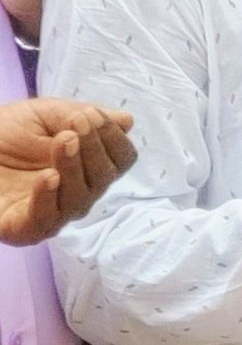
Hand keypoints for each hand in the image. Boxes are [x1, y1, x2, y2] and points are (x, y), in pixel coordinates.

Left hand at [0, 98, 134, 244]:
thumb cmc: (2, 132)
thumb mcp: (43, 115)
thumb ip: (80, 115)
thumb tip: (126, 121)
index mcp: (86, 166)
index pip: (120, 160)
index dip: (113, 139)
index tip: (92, 117)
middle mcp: (75, 193)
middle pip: (103, 179)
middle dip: (94, 150)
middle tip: (76, 126)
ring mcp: (51, 214)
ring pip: (79, 200)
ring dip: (74, 168)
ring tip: (62, 141)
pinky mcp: (23, 230)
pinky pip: (45, 221)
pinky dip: (49, 199)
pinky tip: (48, 176)